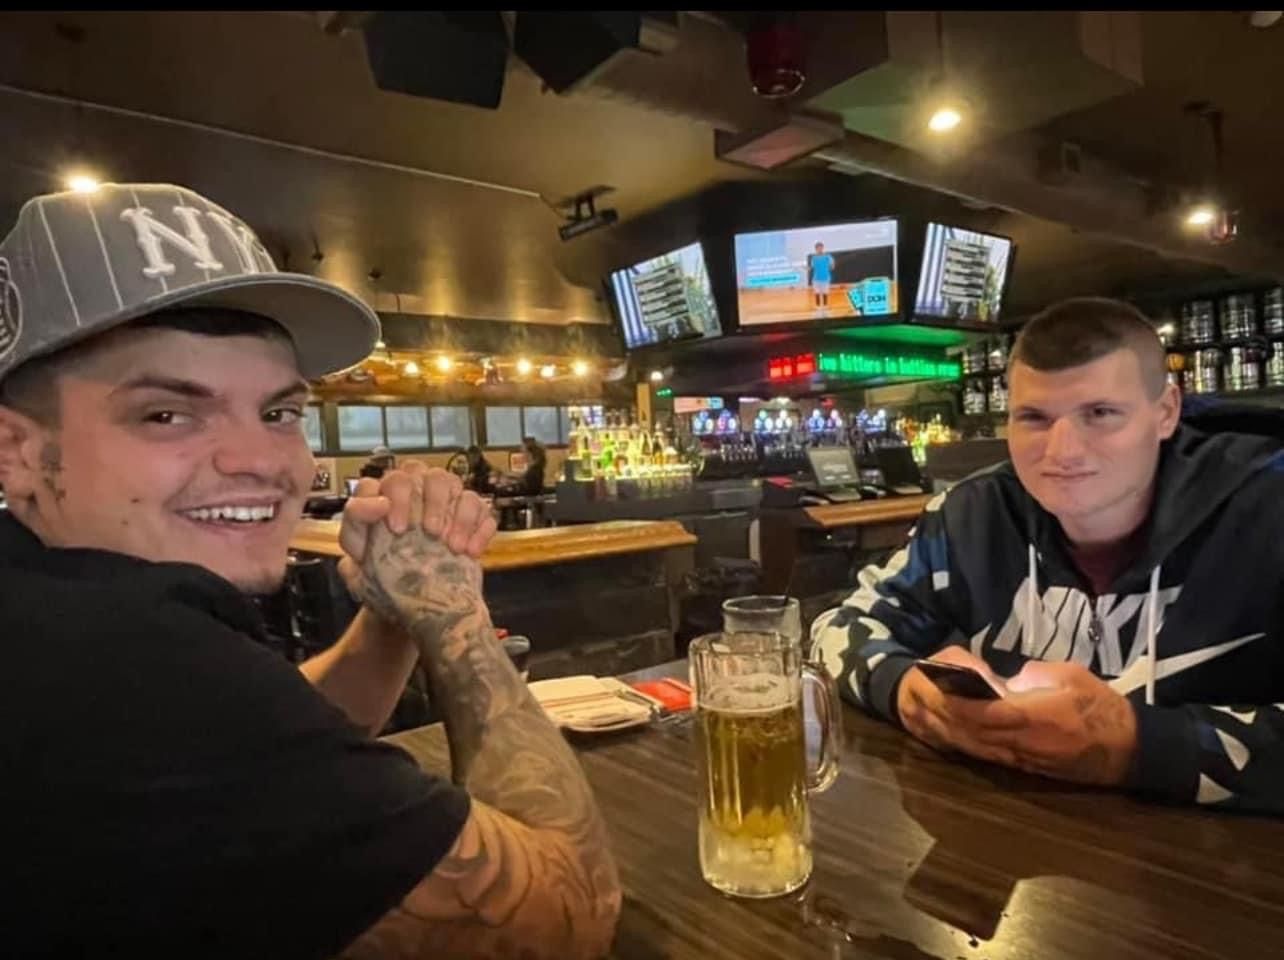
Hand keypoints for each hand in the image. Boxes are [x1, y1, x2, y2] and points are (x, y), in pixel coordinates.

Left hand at [338, 464, 497, 627]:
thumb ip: (356, 525)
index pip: (390, 480)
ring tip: (452, 546)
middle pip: (426, 473)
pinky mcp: (470, 517)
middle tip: (430, 532)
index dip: (396, 498)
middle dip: (431, 502)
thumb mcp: (358, 558)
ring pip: (453, 483)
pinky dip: (478, 529)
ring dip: (457, 514)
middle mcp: (415, 491)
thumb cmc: (381, 576)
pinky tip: (470, 552)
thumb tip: (378, 504)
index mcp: (386, 497)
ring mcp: (444, 501)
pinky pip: (480, 508)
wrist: (411, 604)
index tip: (397, 528)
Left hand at [903, 658, 1137, 786]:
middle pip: (968, 731)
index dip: (953, 699)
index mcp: (1031, 717)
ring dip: (944, 731)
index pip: (979, 710)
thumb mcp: (1069, 676)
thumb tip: (1005, 681)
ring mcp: (1019, 759)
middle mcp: (1019, 743)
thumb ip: (1032, 675)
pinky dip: (961, 743)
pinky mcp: (1023, 768)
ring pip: (972, 746)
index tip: (935, 681)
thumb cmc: (1102, 708)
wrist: (1129, 750)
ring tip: (920, 711)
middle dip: (940, 714)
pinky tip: (945, 733)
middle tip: (917, 694)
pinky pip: (983, 755)